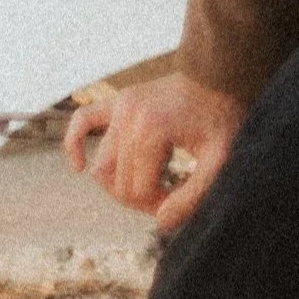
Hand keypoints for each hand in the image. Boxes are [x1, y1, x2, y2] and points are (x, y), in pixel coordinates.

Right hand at [62, 70, 244, 234]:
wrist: (219, 76)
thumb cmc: (223, 118)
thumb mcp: (220, 159)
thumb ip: (194, 194)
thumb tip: (161, 222)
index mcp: (152, 131)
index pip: (138, 191)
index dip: (158, 207)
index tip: (180, 202)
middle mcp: (129, 117)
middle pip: (118, 182)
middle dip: (142, 199)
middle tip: (170, 199)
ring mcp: (120, 106)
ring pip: (102, 164)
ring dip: (121, 183)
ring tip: (150, 186)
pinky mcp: (118, 101)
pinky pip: (83, 121)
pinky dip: (75, 144)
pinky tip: (79, 166)